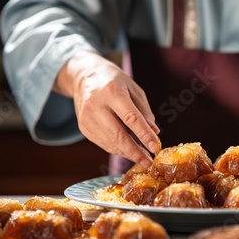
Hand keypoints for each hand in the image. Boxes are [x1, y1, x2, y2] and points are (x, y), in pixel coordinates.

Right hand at [54, 51, 160, 167]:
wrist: (84, 76)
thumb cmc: (114, 82)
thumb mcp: (133, 89)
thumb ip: (144, 112)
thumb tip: (154, 133)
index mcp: (112, 92)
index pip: (130, 118)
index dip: (144, 134)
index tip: (156, 148)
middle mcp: (96, 105)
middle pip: (117, 135)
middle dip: (135, 152)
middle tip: (149, 161)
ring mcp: (87, 118)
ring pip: (110, 142)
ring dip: (127, 153)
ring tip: (142, 158)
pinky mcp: (83, 127)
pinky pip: (103, 143)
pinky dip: (117, 149)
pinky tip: (128, 151)